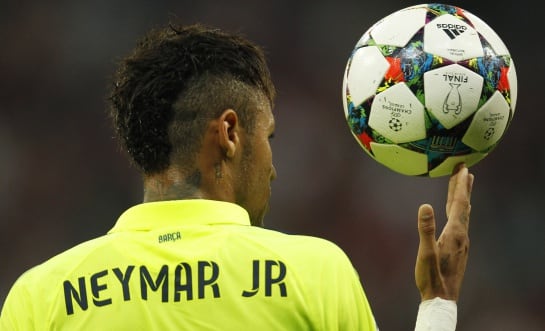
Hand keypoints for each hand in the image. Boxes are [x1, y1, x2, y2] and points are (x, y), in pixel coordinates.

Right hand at [415, 163, 474, 301]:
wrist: (442, 299)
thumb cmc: (431, 278)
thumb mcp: (425, 253)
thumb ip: (425, 229)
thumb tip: (425, 205)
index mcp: (455, 233)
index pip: (459, 204)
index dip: (460, 185)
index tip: (462, 168)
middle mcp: (462, 235)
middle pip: (463, 205)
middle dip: (463, 186)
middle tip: (464, 169)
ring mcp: (461, 242)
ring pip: (463, 214)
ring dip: (462, 197)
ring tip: (463, 184)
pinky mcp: (458, 248)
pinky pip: (460, 221)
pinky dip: (459, 210)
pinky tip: (456, 212)